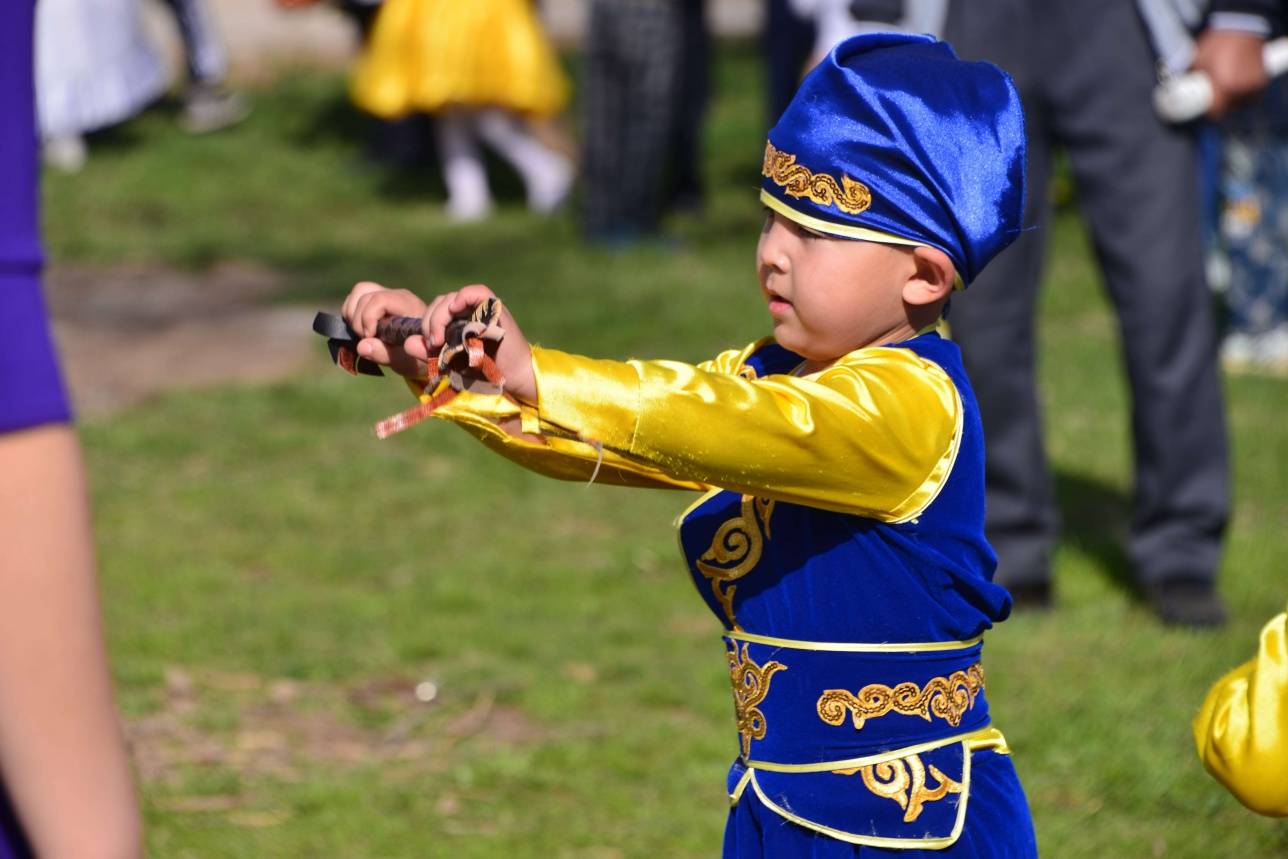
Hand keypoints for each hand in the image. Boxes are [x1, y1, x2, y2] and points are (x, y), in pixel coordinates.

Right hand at [341, 281, 429, 378]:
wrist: (423, 352)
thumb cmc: (416, 357)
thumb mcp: (402, 361)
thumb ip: (383, 353)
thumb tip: (361, 346)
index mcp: (407, 306)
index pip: (380, 299)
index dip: (368, 318)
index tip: (369, 337)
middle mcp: (397, 295)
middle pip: (365, 294)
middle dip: (359, 320)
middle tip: (367, 339)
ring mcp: (386, 295)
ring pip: (359, 291)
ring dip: (352, 314)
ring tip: (362, 334)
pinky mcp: (377, 299)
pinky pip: (356, 297)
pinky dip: (351, 313)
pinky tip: (359, 329)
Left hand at [420, 284, 536, 403]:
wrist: (512, 378)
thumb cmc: (484, 373)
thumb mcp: (450, 364)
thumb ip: (428, 355)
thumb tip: (408, 343)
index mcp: (457, 321)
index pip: (435, 310)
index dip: (426, 323)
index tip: (428, 344)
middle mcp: (469, 312)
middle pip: (441, 303)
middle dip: (431, 322)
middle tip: (433, 343)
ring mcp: (482, 308)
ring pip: (454, 298)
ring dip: (441, 316)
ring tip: (441, 338)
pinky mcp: (495, 309)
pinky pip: (478, 292)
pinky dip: (464, 296)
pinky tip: (455, 309)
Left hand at [1193, 29, 1269, 116]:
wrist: (1240, 26)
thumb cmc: (1217, 42)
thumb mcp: (1197, 62)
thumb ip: (1192, 79)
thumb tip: (1179, 90)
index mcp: (1225, 87)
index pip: (1216, 112)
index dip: (1208, 111)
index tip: (1203, 105)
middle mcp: (1241, 89)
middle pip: (1228, 109)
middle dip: (1220, 105)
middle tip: (1212, 96)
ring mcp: (1253, 85)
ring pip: (1241, 103)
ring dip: (1232, 100)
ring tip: (1224, 90)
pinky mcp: (1261, 79)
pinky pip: (1251, 95)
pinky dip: (1243, 93)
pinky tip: (1235, 86)